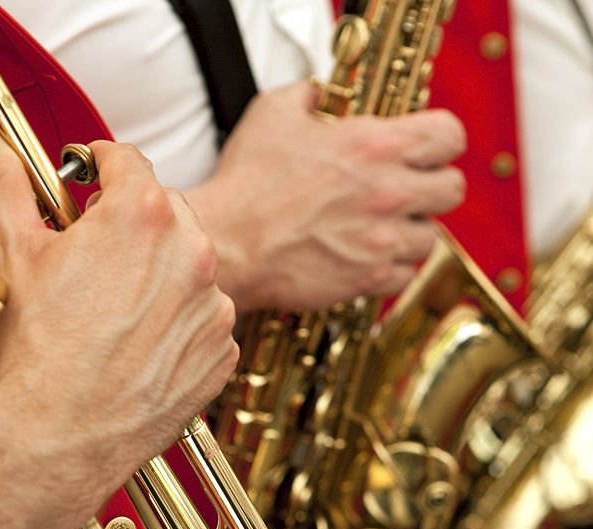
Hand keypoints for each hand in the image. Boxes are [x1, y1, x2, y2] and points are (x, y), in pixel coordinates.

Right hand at [0, 107, 237, 528]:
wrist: (64, 431)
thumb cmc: (43, 350)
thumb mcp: (17, 252)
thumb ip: (4, 181)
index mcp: (144, 215)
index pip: (128, 162)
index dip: (100, 168)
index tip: (89, 180)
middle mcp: (192, 254)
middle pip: (166, 216)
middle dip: (132, 228)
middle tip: (95, 258)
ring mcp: (213, 307)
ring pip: (189, 272)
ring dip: (160, 280)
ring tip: (114, 314)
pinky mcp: (221, 353)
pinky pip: (204, 326)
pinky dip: (180, 329)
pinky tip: (140, 347)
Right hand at [186, 81, 466, 310]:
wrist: (230, 244)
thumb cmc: (247, 182)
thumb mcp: (274, 114)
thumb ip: (309, 95)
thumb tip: (319, 94)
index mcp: (376, 144)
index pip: (450, 136)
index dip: (440, 142)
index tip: (425, 151)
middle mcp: (389, 191)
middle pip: (453, 190)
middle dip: (432, 189)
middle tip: (407, 193)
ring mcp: (382, 240)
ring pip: (430, 238)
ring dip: (409, 233)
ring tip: (380, 229)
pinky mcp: (368, 279)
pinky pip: (403, 276)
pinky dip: (389, 269)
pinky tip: (365, 258)